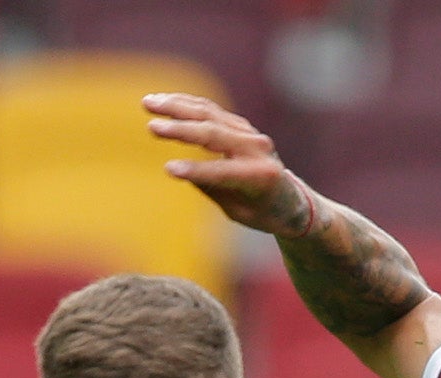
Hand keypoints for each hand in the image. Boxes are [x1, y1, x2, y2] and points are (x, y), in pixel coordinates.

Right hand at [145, 93, 312, 235]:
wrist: (291, 199)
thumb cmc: (263, 213)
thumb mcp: (238, 211)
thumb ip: (214, 189)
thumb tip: (184, 169)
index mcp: (260, 177)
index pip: (222, 172)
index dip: (195, 171)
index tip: (168, 169)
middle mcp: (258, 149)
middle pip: (213, 134)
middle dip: (181, 130)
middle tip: (151, 126)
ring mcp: (250, 132)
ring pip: (209, 114)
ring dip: (177, 107)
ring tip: (148, 103)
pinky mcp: (241, 124)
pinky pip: (211, 110)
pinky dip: (186, 105)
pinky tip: (164, 101)